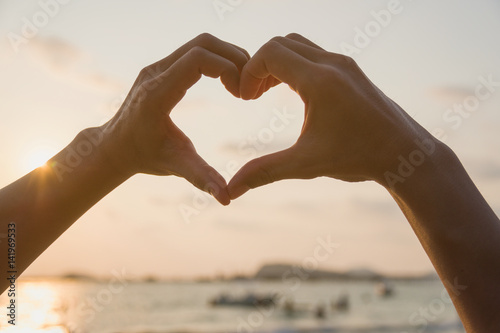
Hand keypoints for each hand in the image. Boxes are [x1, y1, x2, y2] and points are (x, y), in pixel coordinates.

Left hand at [101, 34, 249, 204]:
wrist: (115, 146)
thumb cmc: (144, 156)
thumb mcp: (175, 165)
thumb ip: (201, 178)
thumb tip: (227, 198)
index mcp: (158, 93)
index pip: (199, 59)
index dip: (228, 68)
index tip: (241, 93)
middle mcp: (155, 72)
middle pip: (203, 43)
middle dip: (234, 57)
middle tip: (248, 86)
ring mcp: (157, 66)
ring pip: (200, 43)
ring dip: (227, 57)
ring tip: (240, 85)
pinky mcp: (161, 67)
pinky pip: (194, 51)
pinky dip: (216, 59)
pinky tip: (226, 81)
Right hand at [228, 33, 436, 198]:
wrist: (404, 154)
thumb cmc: (359, 157)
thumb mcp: (306, 164)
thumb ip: (264, 172)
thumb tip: (231, 191)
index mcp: (319, 81)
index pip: (270, 53)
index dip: (249, 72)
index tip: (245, 98)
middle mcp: (333, 64)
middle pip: (281, 43)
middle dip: (260, 65)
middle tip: (253, 96)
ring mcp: (345, 65)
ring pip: (299, 45)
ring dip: (278, 64)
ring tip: (267, 93)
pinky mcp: (352, 71)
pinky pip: (314, 55)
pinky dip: (295, 66)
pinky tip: (293, 94)